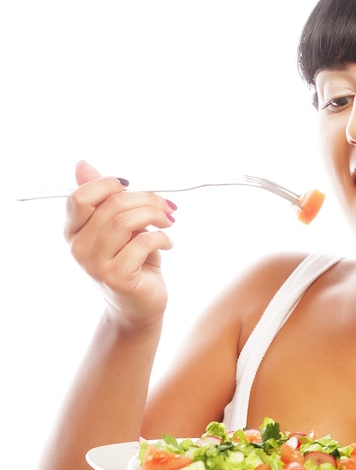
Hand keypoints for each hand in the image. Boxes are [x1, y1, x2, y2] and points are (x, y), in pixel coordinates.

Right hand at [64, 161, 175, 327]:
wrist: (140, 304)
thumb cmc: (131, 261)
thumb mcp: (118, 226)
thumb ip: (104, 199)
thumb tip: (82, 165)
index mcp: (74, 230)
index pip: (80, 197)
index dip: (109, 184)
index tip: (132, 187)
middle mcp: (78, 247)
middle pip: (111, 205)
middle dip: (146, 199)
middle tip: (166, 206)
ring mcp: (94, 264)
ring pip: (125, 221)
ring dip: (155, 215)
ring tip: (168, 222)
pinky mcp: (115, 276)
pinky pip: (141, 243)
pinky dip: (162, 238)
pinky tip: (168, 243)